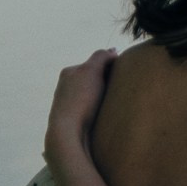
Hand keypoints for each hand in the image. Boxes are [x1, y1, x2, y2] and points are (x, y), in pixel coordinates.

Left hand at [46, 49, 114, 171]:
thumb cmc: (79, 100)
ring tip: (113, 105)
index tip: (121, 74)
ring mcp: (68, 105)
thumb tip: (112, 51)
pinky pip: (91, 112)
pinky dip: (99, 113)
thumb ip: (101, 56)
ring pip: (92, 97)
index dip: (110, 67)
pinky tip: (105, 118)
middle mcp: (65, 88)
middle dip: (105, 84)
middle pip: (92, 81)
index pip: (94, 63)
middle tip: (119, 90)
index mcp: (68, 73)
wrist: (67, 134)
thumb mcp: (91, 70)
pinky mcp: (73, 122)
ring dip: (102, 100)